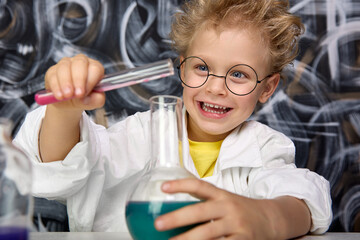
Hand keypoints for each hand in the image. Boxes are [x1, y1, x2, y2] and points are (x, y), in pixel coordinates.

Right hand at [44, 54, 105, 109]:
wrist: (69, 103)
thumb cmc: (85, 99)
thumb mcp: (94, 102)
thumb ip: (96, 100)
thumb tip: (86, 98)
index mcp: (95, 68)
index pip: (95, 68)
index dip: (90, 81)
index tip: (85, 93)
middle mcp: (82, 62)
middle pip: (80, 62)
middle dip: (78, 79)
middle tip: (76, 94)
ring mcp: (66, 63)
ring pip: (65, 67)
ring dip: (66, 82)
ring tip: (67, 96)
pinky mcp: (53, 70)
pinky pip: (53, 74)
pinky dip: (56, 86)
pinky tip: (59, 95)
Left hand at [154, 178, 276, 239]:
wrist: (270, 219)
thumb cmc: (240, 209)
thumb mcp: (224, 199)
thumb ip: (205, 202)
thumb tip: (175, 207)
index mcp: (221, 195)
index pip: (199, 186)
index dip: (181, 185)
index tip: (163, 187)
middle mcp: (228, 207)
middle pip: (200, 211)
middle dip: (177, 218)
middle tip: (159, 224)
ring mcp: (236, 225)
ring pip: (208, 233)